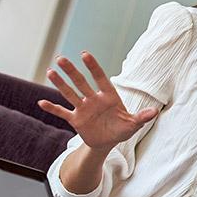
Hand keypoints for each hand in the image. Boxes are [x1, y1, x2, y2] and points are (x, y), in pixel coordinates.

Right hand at [38, 51, 156, 150]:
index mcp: (109, 97)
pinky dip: (52, 108)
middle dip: (72, 71)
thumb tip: (154, 112)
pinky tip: (41, 102)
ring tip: (50, 72)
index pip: (100, 79)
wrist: (108, 142)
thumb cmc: (122, 129)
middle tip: (61, 58)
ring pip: (70, 94)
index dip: (93, 67)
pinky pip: (62, 112)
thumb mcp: (133, 124)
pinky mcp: (76, 119)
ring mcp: (83, 108)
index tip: (85, 54)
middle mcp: (94, 99)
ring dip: (60, 84)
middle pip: (81, 83)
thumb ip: (141, 117)